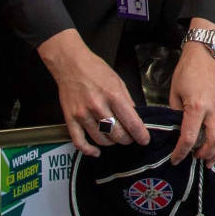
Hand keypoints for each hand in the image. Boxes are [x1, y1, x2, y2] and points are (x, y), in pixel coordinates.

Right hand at [39, 30, 149, 156]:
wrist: (70, 64)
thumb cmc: (95, 70)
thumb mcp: (118, 81)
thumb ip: (127, 101)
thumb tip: (135, 118)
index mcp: (113, 95)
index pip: (131, 122)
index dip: (140, 134)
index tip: (144, 140)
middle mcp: (98, 106)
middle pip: (117, 134)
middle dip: (127, 139)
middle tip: (130, 138)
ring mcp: (82, 114)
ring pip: (101, 139)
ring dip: (111, 143)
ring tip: (115, 138)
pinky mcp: (70, 119)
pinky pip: (79, 141)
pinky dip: (88, 150)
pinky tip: (96, 151)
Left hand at [170, 33, 214, 163]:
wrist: (205, 54)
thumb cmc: (188, 70)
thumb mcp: (174, 94)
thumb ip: (176, 114)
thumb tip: (176, 130)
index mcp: (197, 107)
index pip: (189, 137)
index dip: (181, 152)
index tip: (175, 159)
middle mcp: (213, 109)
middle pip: (214, 141)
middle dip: (204, 155)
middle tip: (194, 160)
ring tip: (209, 161)